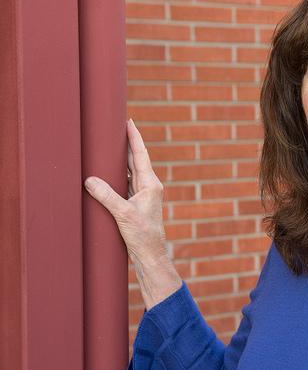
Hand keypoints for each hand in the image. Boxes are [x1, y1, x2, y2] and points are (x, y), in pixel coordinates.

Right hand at [84, 119, 166, 265]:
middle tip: (117, 127)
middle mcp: (149, 186)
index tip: (129, 121)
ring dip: (122, 158)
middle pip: (136, 160)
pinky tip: (110, 171)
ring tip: (111, 144)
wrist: (150, 254)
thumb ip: (106, 196)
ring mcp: (144, 194)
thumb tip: (89, 180)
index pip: (141, 155)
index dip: (134, 137)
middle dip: (127, 144)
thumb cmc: (142, 235)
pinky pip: (126, 183)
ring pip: (131, 171)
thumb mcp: (122, 214)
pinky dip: (119, 174)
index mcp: (150, 184)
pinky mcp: (137, 203)